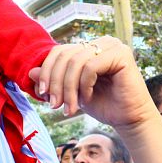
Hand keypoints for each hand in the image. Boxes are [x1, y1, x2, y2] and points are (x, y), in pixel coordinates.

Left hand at [29, 37, 157, 131]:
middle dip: (56, 83)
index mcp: (90, 47)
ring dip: (68, 89)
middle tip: (54, 106)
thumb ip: (55, 80)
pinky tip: (87, 98)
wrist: (130, 120)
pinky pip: (90, 66)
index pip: (60, 51)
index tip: (42, 95)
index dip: (47, 71)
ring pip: (75, 62)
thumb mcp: (73, 93)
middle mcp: (102, 42)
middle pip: (65, 56)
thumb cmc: (104, 105)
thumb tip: (31, 71)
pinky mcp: (121, 54)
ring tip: (70, 108)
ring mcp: (113, 45)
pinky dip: (84, 86)